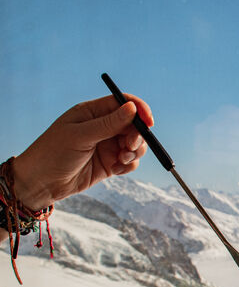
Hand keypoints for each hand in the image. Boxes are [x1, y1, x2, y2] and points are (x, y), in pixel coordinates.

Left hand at [11, 94, 153, 208]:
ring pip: (134, 144)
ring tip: (122, 159)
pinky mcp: (109, 164)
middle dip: (137, 135)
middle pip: (132, 125)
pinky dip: (129, 165)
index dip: (139, 110)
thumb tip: (132, 107)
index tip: (149, 122)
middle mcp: (102, 127)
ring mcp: (106, 146)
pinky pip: (129, 161)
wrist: (41, 183)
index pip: (122, 103)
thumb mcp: (80, 136)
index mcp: (92, 113)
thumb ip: (108, 123)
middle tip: (129, 146)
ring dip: (135, 151)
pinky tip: (116, 169)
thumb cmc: (53, 153)